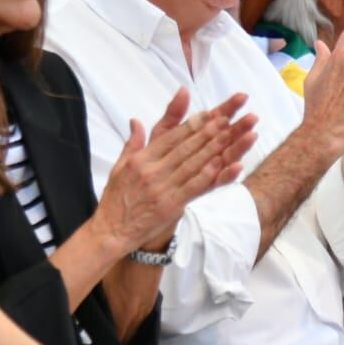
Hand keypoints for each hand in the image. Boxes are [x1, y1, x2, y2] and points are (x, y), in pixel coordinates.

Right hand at [95, 89, 257, 250]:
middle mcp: (152, 170)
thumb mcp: (119, 167)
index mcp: (141, 159)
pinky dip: (210, 175)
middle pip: (186, 147)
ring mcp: (162, 188)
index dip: (193, 124)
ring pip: (193, 164)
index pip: (171, 137)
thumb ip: (132, 143)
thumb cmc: (115, 199)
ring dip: (215, 148)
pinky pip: (194, 187)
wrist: (111, 231)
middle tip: (229, 118)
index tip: (211, 113)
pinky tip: (225, 165)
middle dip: (209, 131)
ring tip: (232, 134)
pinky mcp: (170, 206)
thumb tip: (136, 120)